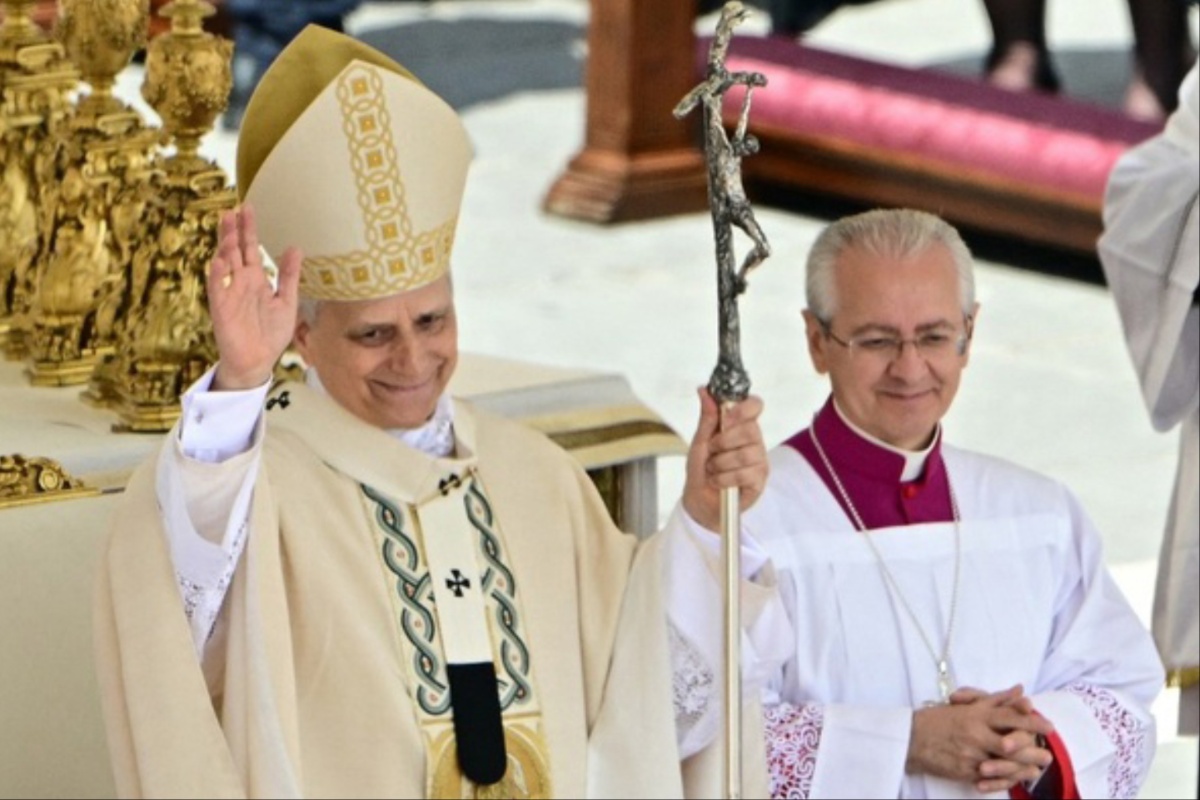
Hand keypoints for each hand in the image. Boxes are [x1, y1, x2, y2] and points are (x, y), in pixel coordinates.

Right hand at [207, 205, 301, 390]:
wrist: (258, 361)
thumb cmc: (270, 333)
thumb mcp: (286, 301)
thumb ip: (289, 275)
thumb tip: (296, 247)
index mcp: (256, 279)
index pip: (251, 248)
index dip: (249, 228)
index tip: (247, 208)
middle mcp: (240, 282)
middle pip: (235, 250)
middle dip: (233, 230)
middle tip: (232, 209)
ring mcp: (230, 293)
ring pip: (224, 263)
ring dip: (226, 246)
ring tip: (229, 226)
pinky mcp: (221, 307)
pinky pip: (217, 287)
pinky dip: (218, 273)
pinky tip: (220, 259)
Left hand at [681, 387, 767, 531]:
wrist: (699, 499)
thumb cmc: (701, 468)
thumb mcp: (700, 440)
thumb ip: (707, 417)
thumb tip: (704, 390)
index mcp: (741, 426)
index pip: (755, 405)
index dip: (743, 408)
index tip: (728, 416)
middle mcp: (754, 441)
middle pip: (750, 430)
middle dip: (724, 441)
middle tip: (712, 450)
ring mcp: (759, 461)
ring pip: (746, 454)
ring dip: (721, 463)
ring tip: (713, 469)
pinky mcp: (759, 481)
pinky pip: (745, 474)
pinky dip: (725, 478)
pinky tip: (719, 481)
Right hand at [906, 684, 1053, 784]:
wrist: (911, 739)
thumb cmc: (938, 720)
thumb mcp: (966, 705)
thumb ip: (996, 700)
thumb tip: (1020, 690)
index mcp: (976, 715)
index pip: (1010, 716)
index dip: (1032, 721)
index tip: (1049, 726)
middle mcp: (976, 734)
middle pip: (1012, 743)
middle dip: (1033, 749)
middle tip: (1048, 754)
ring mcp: (971, 754)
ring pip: (1004, 763)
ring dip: (1024, 767)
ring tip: (1037, 769)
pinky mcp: (965, 771)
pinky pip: (990, 777)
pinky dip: (1005, 779)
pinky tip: (1016, 778)